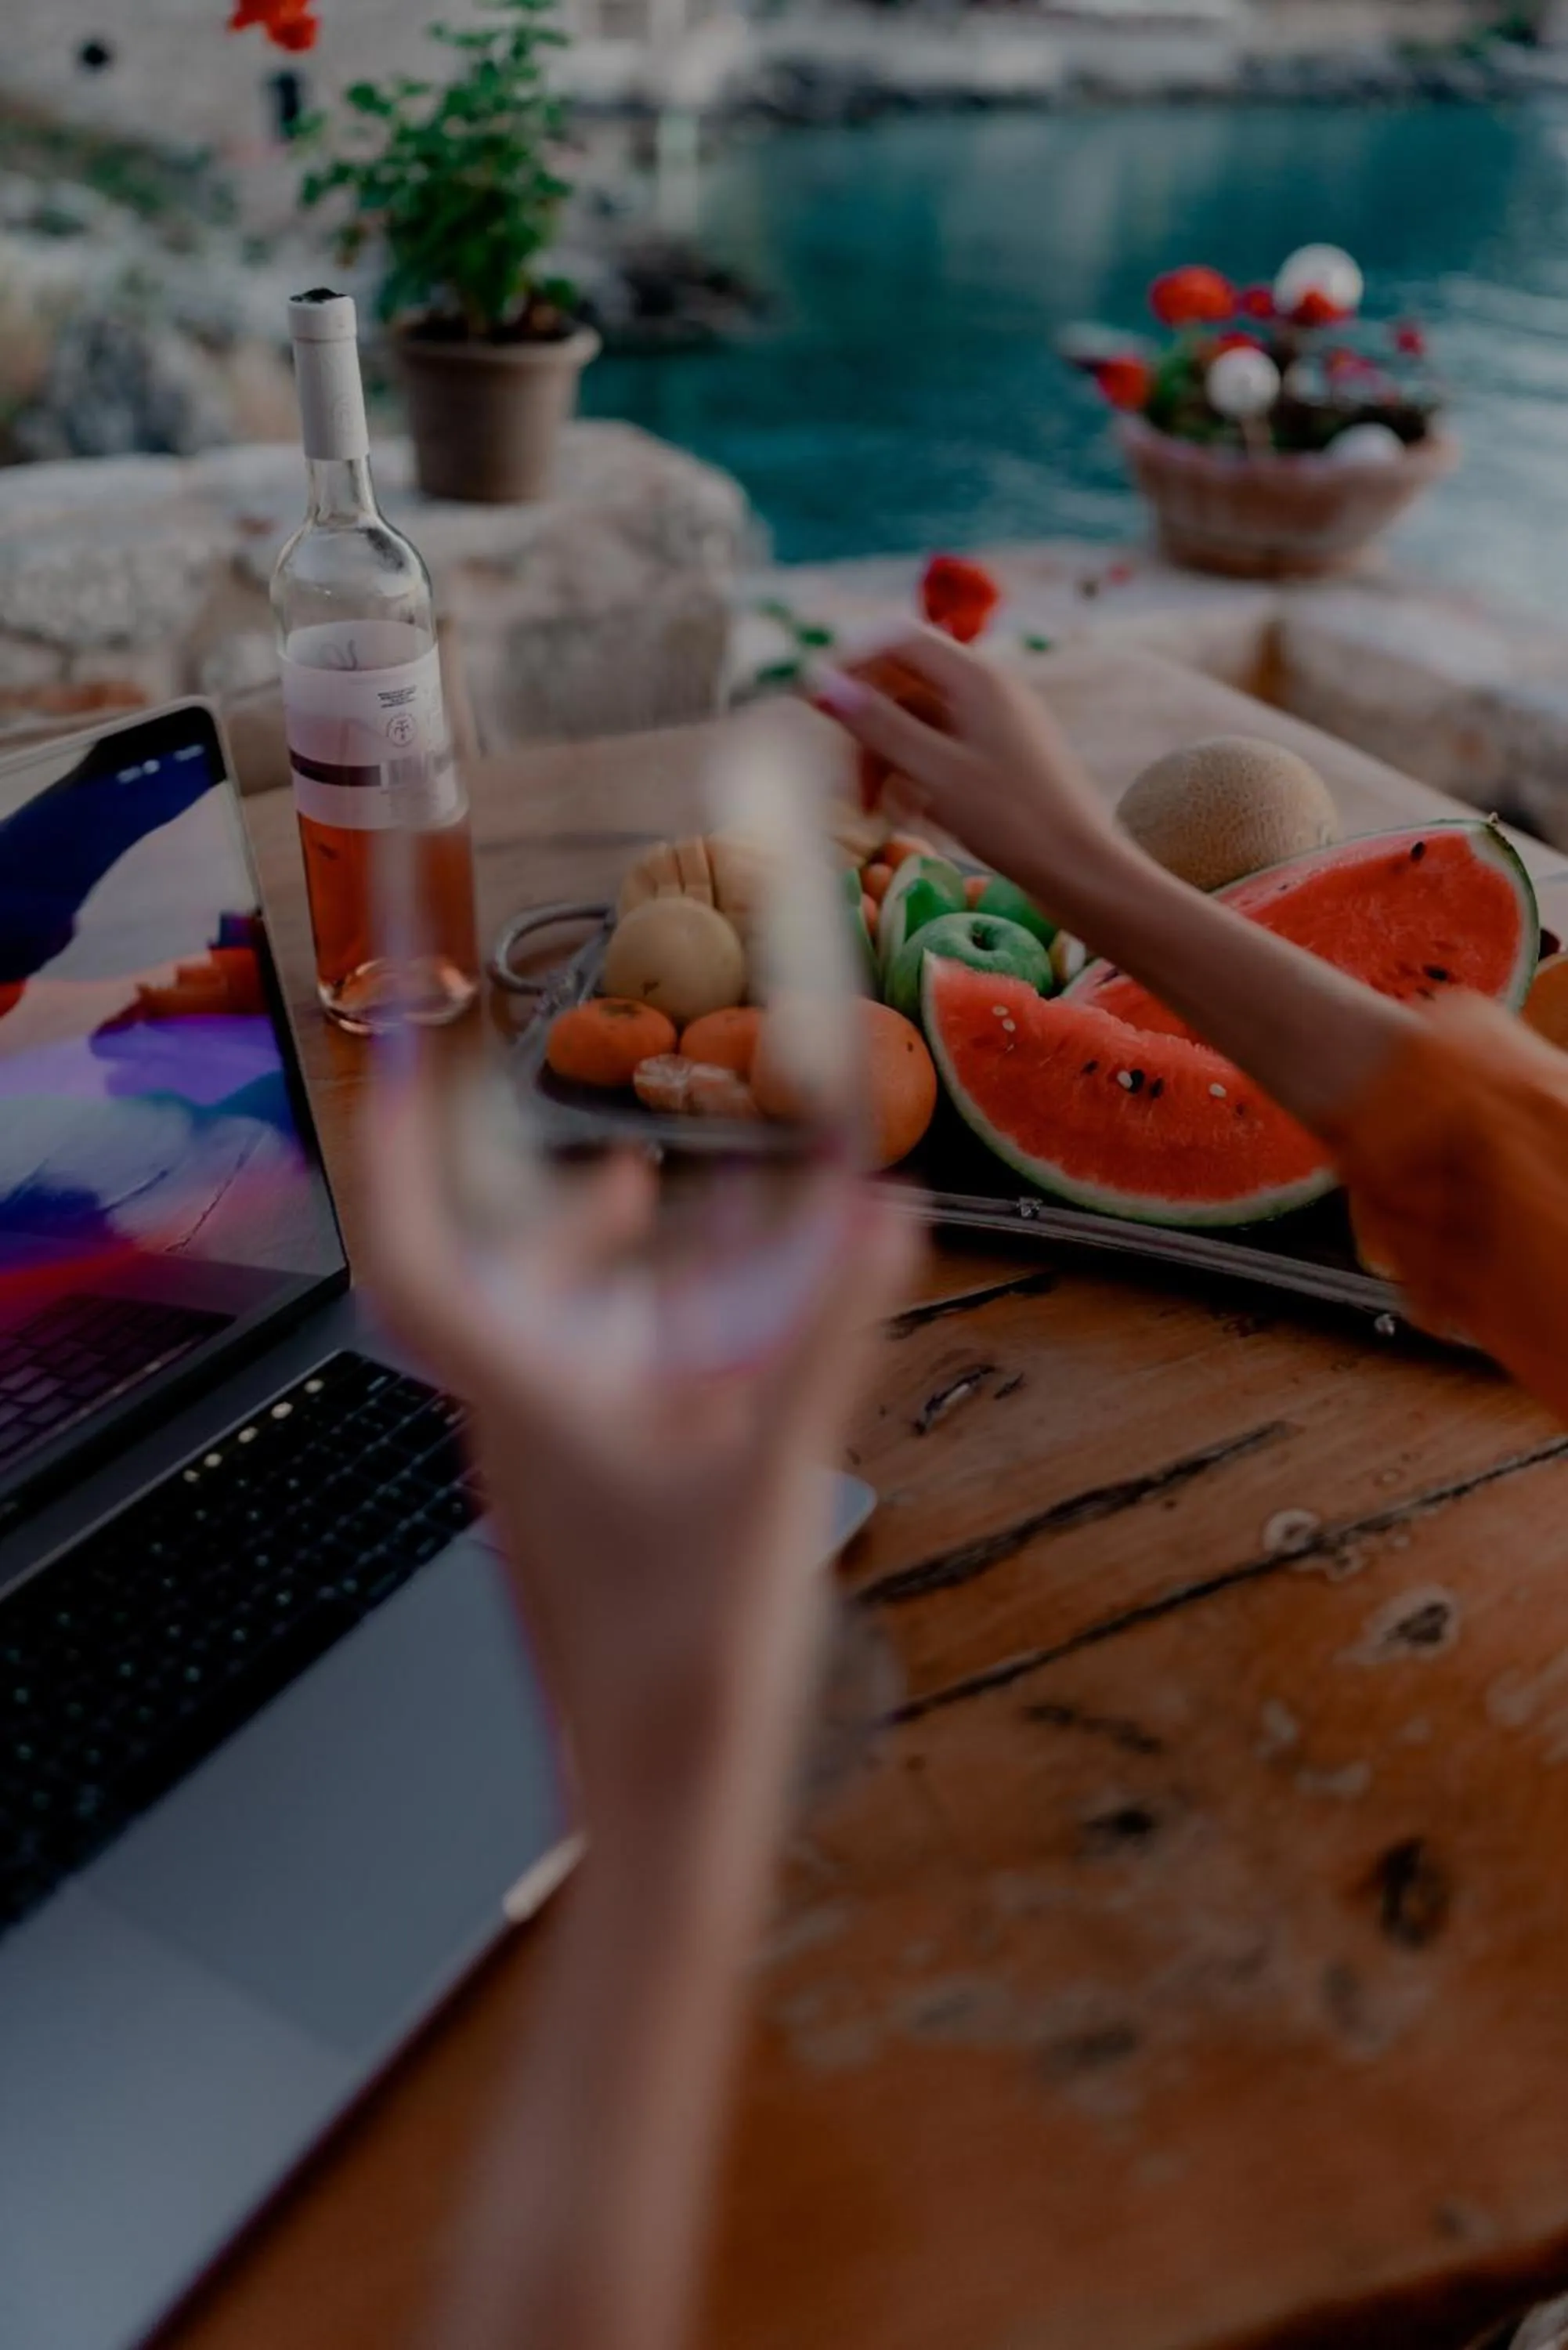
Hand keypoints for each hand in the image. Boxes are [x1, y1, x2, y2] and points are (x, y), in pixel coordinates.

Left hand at [363, 1060, 917, 1826]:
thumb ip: (827, 1336)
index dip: (391, 1156)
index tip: (394, 1071)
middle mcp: (517, 1429)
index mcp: (524, 1402)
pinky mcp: (591, 1521)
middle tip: (607, 1159)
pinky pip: (598, 1398)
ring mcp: (551, 1480)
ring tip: (659, 1215)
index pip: (412, 1256)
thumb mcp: (771, 1470)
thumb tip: (885, 1215)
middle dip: (545, 1210)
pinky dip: (646, 1343)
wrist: (665, 1801)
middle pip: (493, 1288)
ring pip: (553, 1343)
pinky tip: (720, 1350)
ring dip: (600, 1271)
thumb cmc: (691, 1652)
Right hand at [819, 633, 1410, 1134]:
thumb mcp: (935, 772)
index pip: (897, 642)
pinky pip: (944, 757)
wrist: (1085, 873)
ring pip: (921, 728)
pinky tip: (914, 823)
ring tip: (879, 816)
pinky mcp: (1002, 766)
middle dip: (869, 732)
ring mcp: (997, 730)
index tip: (818, 711)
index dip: (852, 667)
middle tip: (850, 792)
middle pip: (905, 689)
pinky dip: (919, 781)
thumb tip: (820, 682)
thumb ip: (877, 725)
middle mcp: (989, 693)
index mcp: (976, 679)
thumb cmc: (1016, 822)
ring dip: (889, 763)